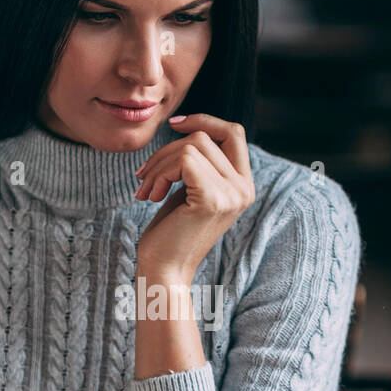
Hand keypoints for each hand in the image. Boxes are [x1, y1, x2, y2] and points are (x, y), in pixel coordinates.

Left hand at [133, 114, 254, 281]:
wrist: (164, 270)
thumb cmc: (171, 231)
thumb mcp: (190, 189)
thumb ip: (199, 163)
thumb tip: (188, 126)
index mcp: (243, 185)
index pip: (234, 132)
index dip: (204, 120)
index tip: (172, 125)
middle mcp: (245, 188)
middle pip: (205, 136)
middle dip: (167, 150)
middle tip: (144, 176)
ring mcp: (232, 194)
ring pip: (190, 146)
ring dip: (158, 165)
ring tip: (146, 189)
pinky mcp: (213, 199)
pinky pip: (183, 160)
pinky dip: (160, 173)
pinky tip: (151, 196)